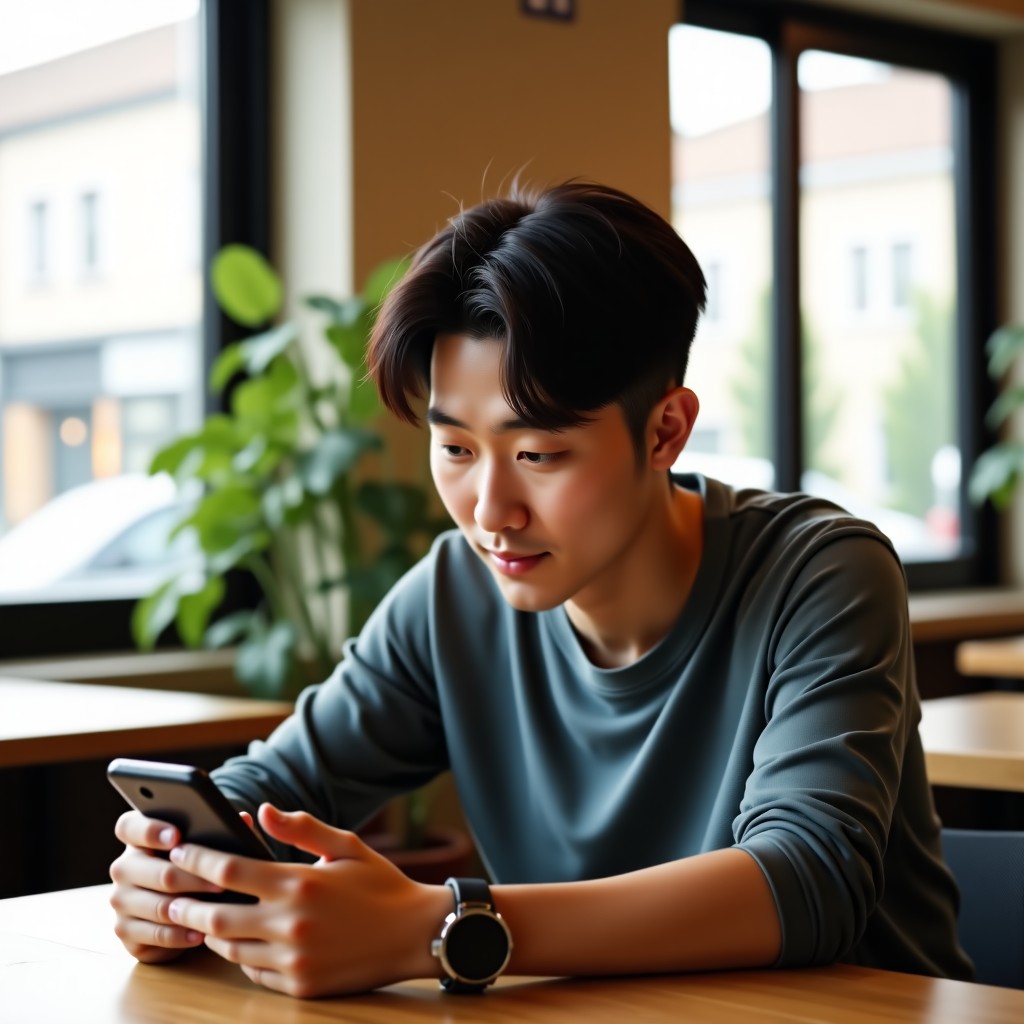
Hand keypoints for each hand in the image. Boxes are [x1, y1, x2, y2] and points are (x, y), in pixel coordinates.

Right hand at [109, 810, 225, 962]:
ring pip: (156, 904)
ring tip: (216, 909)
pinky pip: (153, 933)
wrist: (180, 913)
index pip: (130, 826)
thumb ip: (221, 832)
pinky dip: (180, 934)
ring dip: (188, 908)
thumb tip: (244, 819)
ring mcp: (120, 900)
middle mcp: (123, 867)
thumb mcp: (207, 849)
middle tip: (220, 882)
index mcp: (138, 838)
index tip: (177, 836)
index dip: (150, 830)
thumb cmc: (196, 869)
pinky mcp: (124, 930)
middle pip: (151, 870)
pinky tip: (200, 933)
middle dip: (190, 877)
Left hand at [164, 804, 450, 996]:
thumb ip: (301, 827)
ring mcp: (293, 959)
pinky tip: (239, 940)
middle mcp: (290, 923)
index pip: (230, 868)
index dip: (198, 858)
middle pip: (215, 914)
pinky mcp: (300, 986)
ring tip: (200, 916)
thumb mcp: (346, 845)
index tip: (181, 850)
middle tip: (171, 893)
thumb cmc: (380, 884)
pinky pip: (253, 972)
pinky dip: (240, 955)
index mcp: (298, 882)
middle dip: (186, 902)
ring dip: (209, 930)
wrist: (415, 934)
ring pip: (229, 947)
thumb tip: (260, 810)